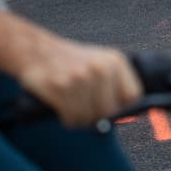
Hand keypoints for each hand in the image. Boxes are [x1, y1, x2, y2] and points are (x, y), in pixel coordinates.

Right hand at [17, 36, 142, 126]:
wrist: (37, 51)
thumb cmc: (72, 63)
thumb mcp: (100, 63)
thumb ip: (117, 86)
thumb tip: (129, 117)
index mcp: (115, 61)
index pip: (133, 96)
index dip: (122, 108)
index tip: (110, 109)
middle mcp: (100, 68)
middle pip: (109, 112)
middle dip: (97, 117)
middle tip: (85, 110)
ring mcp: (80, 77)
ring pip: (88, 118)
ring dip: (79, 119)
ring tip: (71, 105)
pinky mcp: (61, 87)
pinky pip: (71, 118)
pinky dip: (66, 119)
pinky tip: (61, 107)